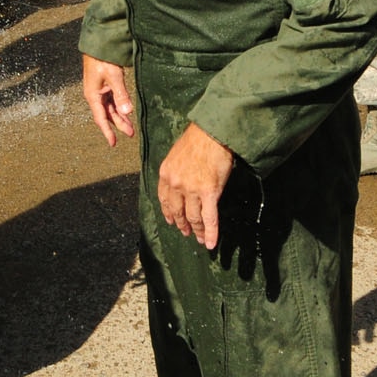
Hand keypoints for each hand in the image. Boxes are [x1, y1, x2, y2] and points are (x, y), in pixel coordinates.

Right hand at [82, 55, 134, 145]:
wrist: (98, 46)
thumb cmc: (102, 60)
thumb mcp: (113, 77)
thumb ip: (121, 95)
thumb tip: (127, 112)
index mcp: (93, 96)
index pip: (101, 118)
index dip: (108, 131)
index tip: (113, 143)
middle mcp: (95, 96)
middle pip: (107, 115)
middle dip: (119, 124)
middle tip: (131, 133)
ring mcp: (99, 91)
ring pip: (110, 109)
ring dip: (120, 117)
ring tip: (131, 127)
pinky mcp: (104, 86)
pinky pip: (112, 101)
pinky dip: (119, 108)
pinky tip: (126, 112)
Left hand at [156, 124, 234, 249]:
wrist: (213, 132)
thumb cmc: (198, 139)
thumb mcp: (177, 154)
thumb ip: (176, 170)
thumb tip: (182, 180)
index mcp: (166, 173)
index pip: (164, 199)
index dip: (168, 213)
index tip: (171, 221)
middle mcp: (176, 184)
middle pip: (177, 211)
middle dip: (181, 224)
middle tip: (185, 232)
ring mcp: (192, 190)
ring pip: (193, 217)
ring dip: (197, 231)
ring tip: (200, 239)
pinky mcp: (209, 192)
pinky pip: (209, 218)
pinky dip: (210, 233)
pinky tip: (211, 243)